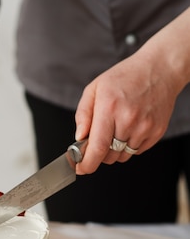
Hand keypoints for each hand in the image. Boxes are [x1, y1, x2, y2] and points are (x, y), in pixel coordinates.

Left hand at [74, 52, 175, 173]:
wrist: (160, 69)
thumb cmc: (125, 77)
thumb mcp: (95, 88)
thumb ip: (83, 115)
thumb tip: (79, 138)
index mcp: (109, 108)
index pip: (97, 147)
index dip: (86, 164)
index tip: (80, 169)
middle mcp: (128, 119)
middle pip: (108, 156)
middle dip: (98, 154)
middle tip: (98, 139)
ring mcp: (145, 127)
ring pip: (122, 157)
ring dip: (114, 150)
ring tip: (117, 128)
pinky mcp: (157, 132)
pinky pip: (136, 152)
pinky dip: (129, 146)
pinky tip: (130, 127)